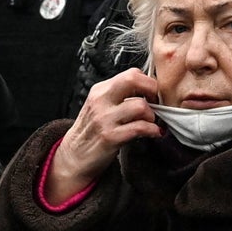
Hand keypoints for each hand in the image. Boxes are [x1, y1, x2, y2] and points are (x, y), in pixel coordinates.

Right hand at [46, 68, 160, 202]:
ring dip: (153, 116)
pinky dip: (152, 130)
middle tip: (157, 103)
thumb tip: (148, 92)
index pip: (131, 74)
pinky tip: (154, 133)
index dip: (148, 83)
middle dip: (153, 91)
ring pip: (140, 106)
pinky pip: (140, 128)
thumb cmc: (91, 132)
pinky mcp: (111, 137)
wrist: (74, 156)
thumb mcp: (100, 107)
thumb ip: (119, 97)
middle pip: (134, 80)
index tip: (153, 95)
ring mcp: (104, 119)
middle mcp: (101, 101)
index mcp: (100, 91)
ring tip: (151, 122)